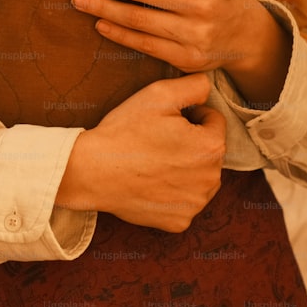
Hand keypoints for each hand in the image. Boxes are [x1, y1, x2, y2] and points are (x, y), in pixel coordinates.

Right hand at [55, 73, 225, 232]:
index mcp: (211, 146)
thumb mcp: (159, 94)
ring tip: (154, 161)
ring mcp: (195, 204)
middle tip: (158, 140)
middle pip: (209, 151)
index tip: (166, 121)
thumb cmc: (125, 132)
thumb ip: (195, 85)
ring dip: (186, 168)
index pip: (214, 121)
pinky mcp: (179, 221)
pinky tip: (152, 183)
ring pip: (200, 177)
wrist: (92, 171)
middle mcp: (211, 179)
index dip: (190, 115)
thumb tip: (209, 87)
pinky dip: (173, 192)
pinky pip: (185, 200)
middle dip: (191, 142)